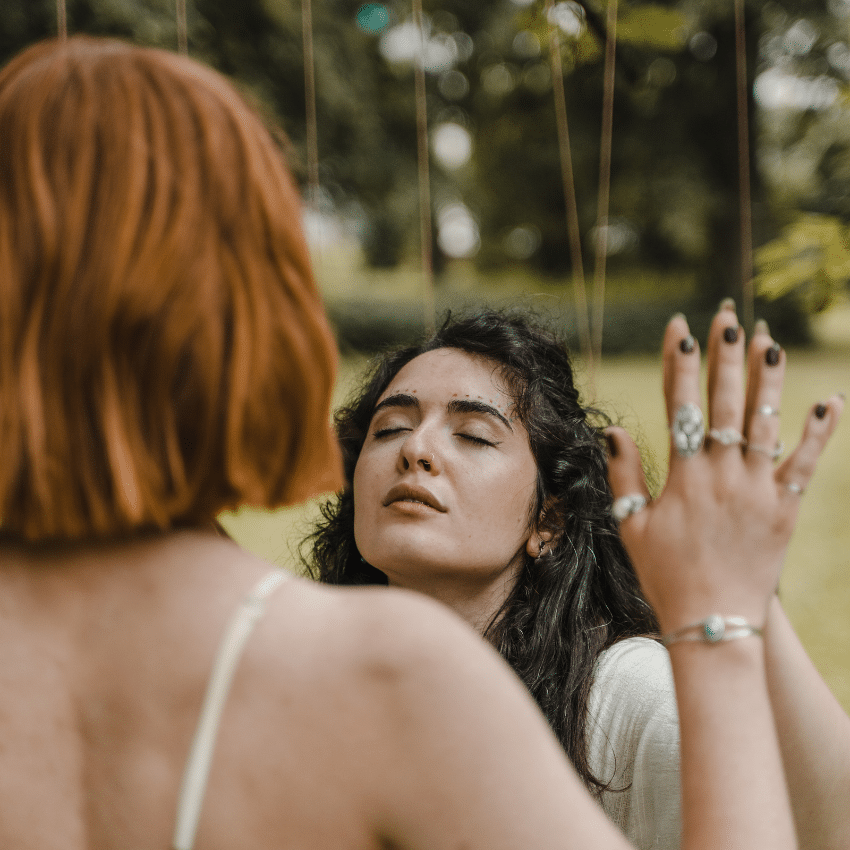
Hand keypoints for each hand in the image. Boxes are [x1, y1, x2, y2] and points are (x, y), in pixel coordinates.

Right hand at [606, 307, 842, 633]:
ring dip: (769, 379)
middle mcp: (723, 474)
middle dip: (726, 355)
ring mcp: (758, 490)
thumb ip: (622, 477)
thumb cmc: (664, 575)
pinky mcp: (785, 509)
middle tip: (729, 317)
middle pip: (727, 402)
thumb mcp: (630, 527)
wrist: (713, 622)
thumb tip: (615, 431)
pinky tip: (828, 401)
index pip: (681, 404)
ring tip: (771, 341)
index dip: (680, 363)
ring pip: (767, 422)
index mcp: (683, 476)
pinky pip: (805, 464)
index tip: (682, 328)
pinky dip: (818, 432)